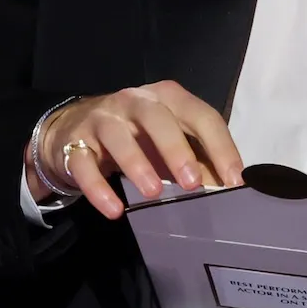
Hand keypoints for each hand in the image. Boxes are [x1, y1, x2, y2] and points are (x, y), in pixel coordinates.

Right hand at [25, 80, 243, 219]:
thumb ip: (196, 160)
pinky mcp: (74, 143)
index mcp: (167, 97)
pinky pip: (84, 165)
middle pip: (158, 119)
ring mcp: (102, 119)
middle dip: (177, 150)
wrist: (72, 131)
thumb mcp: (168, 143)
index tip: (235, 179)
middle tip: (193, 184)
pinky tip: (114, 210)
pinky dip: (99, 188)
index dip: (220, 146)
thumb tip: (224, 186)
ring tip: (153, 193)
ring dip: (138, 165)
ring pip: (119, 137)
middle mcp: (135, 101)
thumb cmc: (135, 136)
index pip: (200, 115)